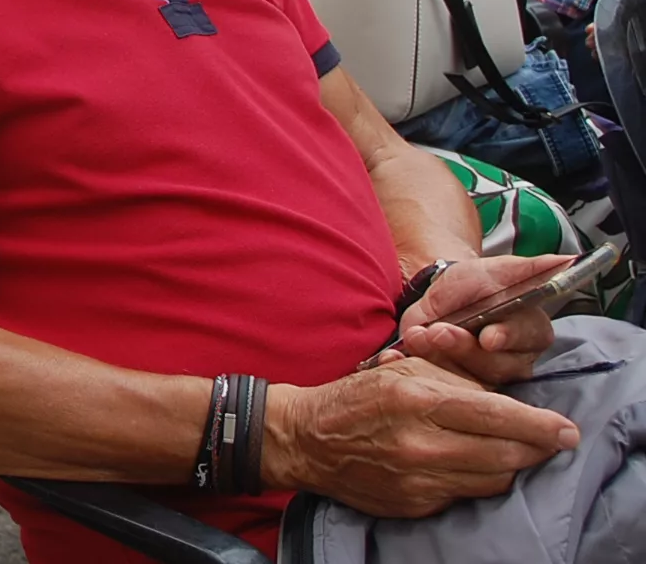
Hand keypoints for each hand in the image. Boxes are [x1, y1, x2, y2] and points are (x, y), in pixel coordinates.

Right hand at [265, 359, 577, 517]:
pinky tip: (468, 464)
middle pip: (505, 455)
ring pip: (492, 480)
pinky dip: (476, 479)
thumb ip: (455, 378)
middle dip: (536, 449)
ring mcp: (417, 479)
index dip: (540, 425)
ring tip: (509, 450)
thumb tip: (504, 397)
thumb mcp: (402, 369)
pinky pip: (465, 495)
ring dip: (509, 465)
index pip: (498, 415)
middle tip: (552, 441)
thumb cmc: (358, 397)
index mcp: (417, 400)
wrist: (306, 439)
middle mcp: (420, 443)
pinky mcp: (414, 504)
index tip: (566, 430)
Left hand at [375, 254, 568, 385]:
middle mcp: (515, 359)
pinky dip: (419, 366)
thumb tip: (567, 260)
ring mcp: (485, 375)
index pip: (527, 339)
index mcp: (532, 330)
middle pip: (497, 364)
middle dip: (465, 348)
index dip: (507, 338)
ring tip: (420, 336)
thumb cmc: (478, 282)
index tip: (487, 336)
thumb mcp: (499, 269)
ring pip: (470, 378)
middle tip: (439, 332)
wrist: (444, 295)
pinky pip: (442, 384)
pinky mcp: (458, 384)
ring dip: (441, 357)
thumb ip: (532, 267)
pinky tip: (401, 354)